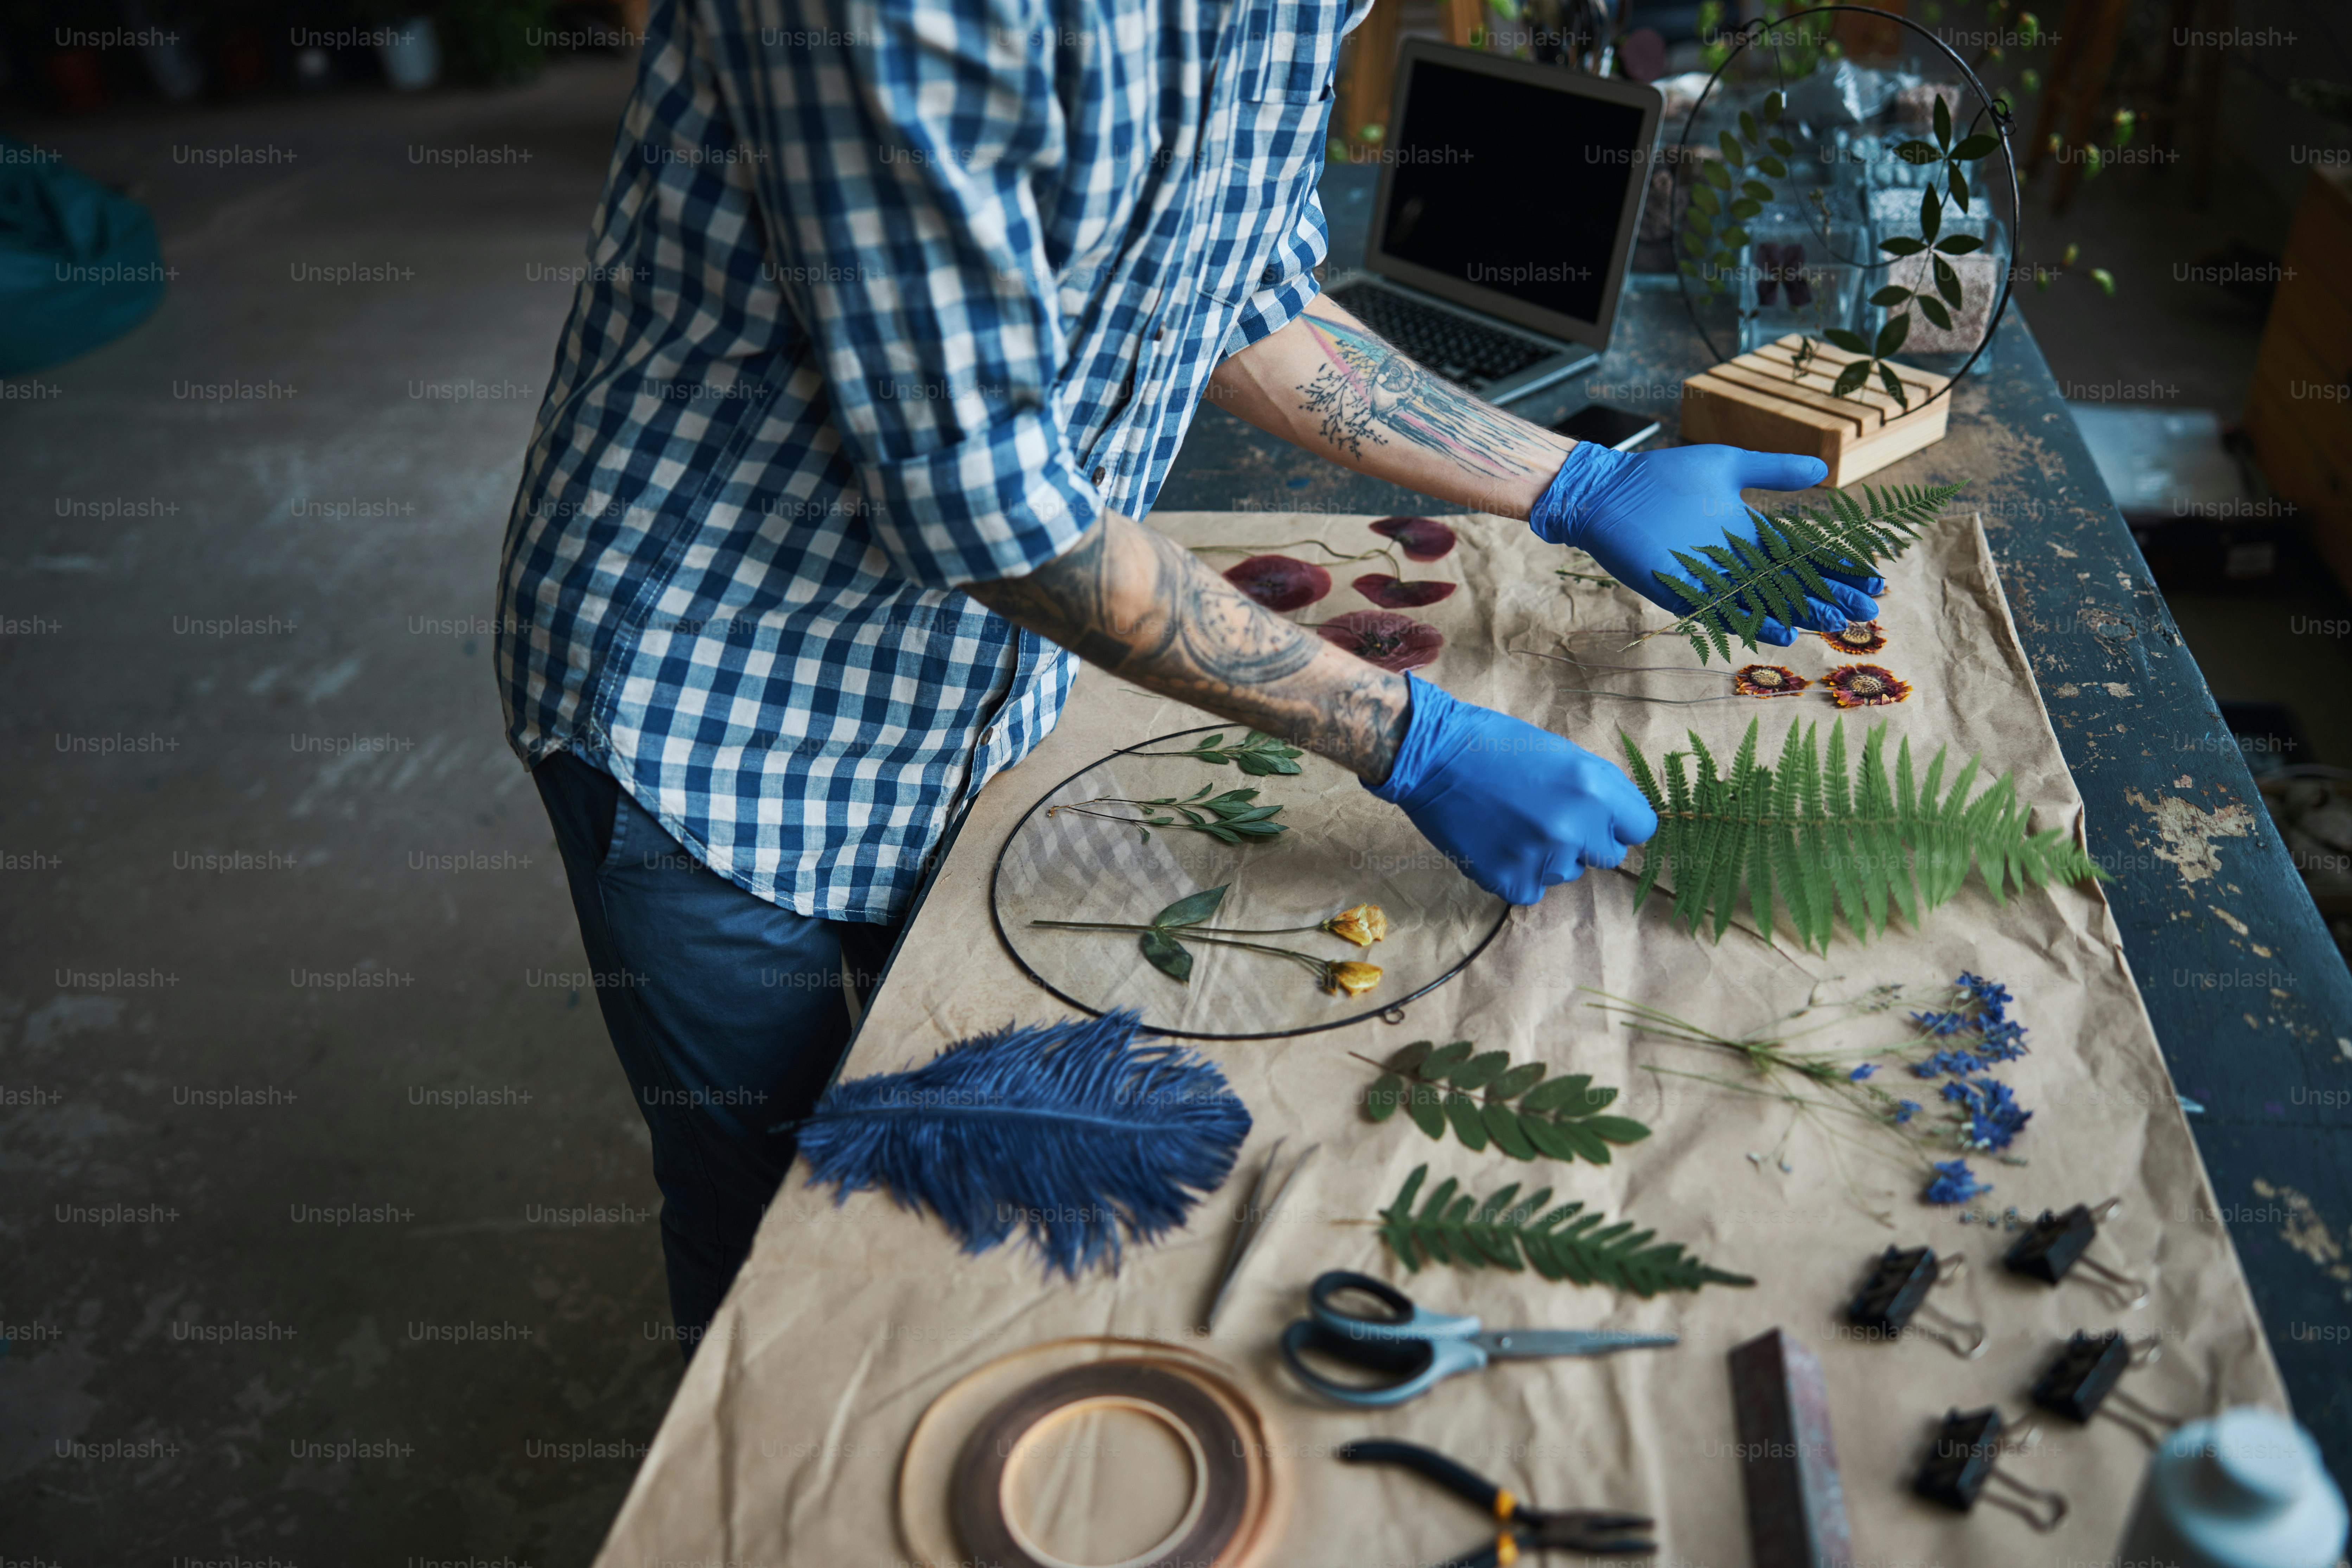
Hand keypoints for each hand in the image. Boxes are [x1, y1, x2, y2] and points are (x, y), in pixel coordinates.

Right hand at [1368, 677, 1657, 905]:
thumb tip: (1619, 821)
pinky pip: (1533, 889)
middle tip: (1550, 816)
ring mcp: (1541, 857)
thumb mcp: (1563, 753)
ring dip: (1551, 855)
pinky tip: (1500, 844)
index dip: (1620, 821)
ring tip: (1517, 825)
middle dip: (1586, 839)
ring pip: (1568, 872)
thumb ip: (1598, 789)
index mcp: (1594, 787)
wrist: (1432, 755)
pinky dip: (1519, 873)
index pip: (1640, 828)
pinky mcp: (1508, 879)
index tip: (1600, 816)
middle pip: (1608, 855)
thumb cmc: (1497, 744)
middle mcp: (1573, 827)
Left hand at [1528, 442, 1880, 644]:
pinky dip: (1750, 621)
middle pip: (1792, 584)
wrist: (1610, 489)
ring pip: (1764, 603)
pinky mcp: (1681, 590)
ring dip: (1799, 614)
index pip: (1803, 556)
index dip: (1836, 568)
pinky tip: (1779, 630)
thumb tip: (1822, 469)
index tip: (1873, 579)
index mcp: (1749, 534)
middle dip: (1829, 597)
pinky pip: (1721, 612)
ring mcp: (1709, 579)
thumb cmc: (1666, 476)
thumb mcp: (1728, 465)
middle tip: (1866, 613)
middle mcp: (1734, 562)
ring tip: (1833, 624)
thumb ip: (1773, 470)